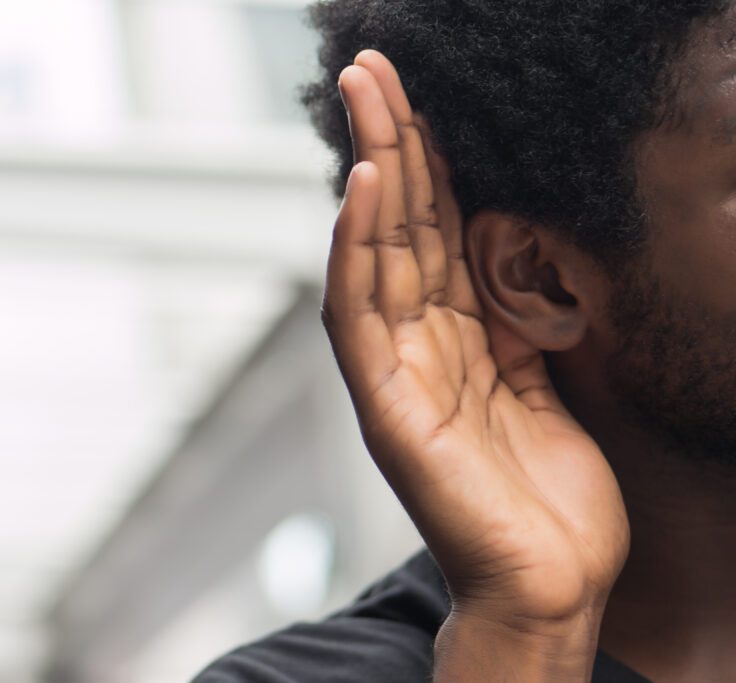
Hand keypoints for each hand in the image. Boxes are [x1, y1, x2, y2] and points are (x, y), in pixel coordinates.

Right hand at [323, 50, 629, 633]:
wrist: (547, 584)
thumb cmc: (548, 497)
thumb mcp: (544, 382)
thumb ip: (516, 315)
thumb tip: (505, 244)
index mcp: (454, 339)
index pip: (434, 232)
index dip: (427, 161)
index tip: (418, 97)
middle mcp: (416, 346)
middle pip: (399, 227)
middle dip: (390, 141)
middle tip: (373, 68)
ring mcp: (394, 374)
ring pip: (375, 254)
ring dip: (373, 171)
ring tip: (366, 97)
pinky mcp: (385, 408)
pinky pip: (362, 315)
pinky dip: (359, 249)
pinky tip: (367, 189)